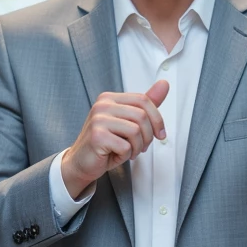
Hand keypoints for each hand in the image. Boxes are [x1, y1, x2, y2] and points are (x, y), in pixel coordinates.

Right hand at [61, 80, 168, 197]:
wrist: (81, 162)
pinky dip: (126, 155)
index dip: (157, 119)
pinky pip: (125, 146)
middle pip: (142, 116)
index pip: (143, 100)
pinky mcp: (97, 136)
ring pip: (136, 131)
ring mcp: (98, 120)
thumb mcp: (127, 122)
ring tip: (129, 152)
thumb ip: (145, 105)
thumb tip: (164, 84)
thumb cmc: (105, 143)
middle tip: (141, 147)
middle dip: (148, 136)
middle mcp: (102, 105)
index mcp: (109, 98)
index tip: (160, 134)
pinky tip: (116, 155)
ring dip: (137, 147)